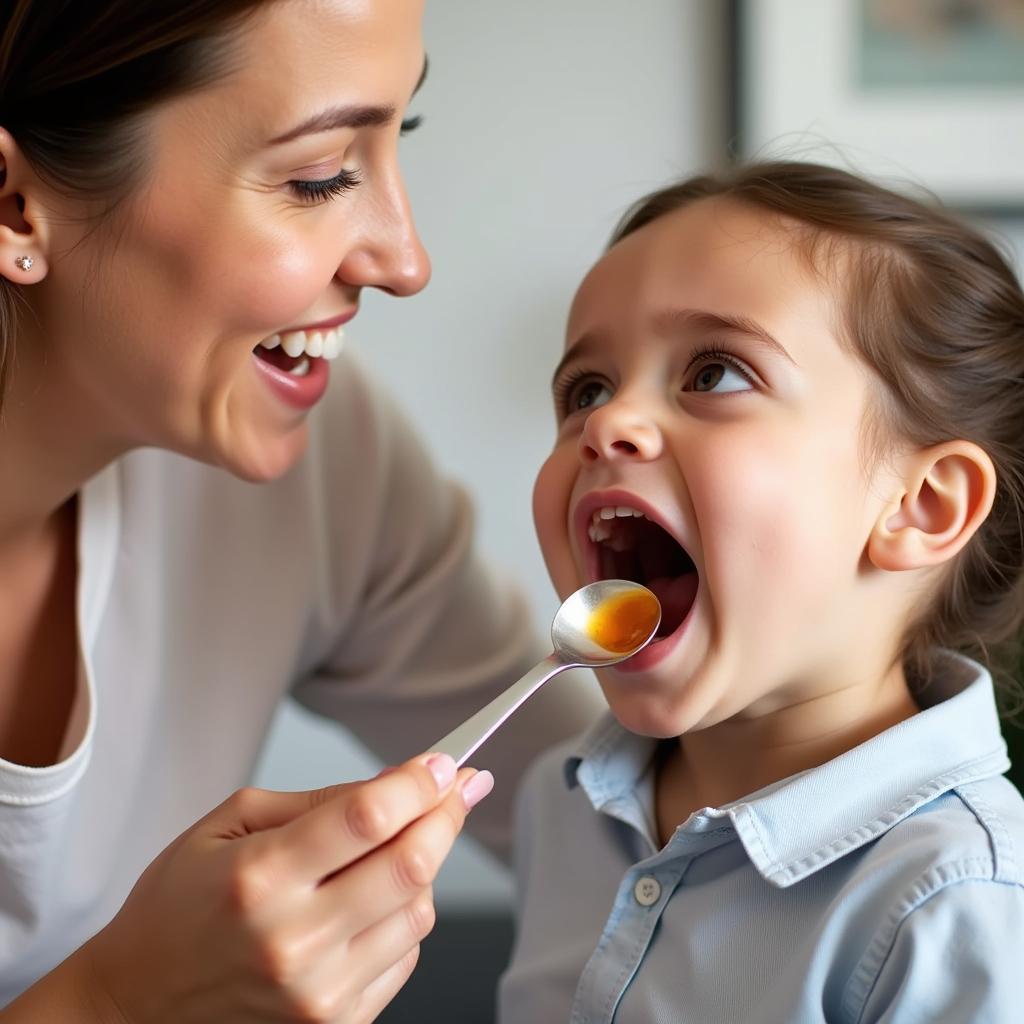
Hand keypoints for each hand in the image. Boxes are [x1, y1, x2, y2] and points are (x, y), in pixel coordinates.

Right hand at [79, 754, 491, 1022]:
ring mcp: (317, 993)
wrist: (136, 1008)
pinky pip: (406, 957)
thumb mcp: (228, 824)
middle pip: (411, 864)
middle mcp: (292, 940)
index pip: (366, 817)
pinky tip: (377, 900)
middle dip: (447, 814)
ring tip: (402, 845)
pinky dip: (407, 917)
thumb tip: (393, 785)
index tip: (441, 763)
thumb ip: (315, 802)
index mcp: (259, 876)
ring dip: (427, 866)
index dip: (417, 783)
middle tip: (457, 787)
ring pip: (420, 912)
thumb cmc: (176, 909)